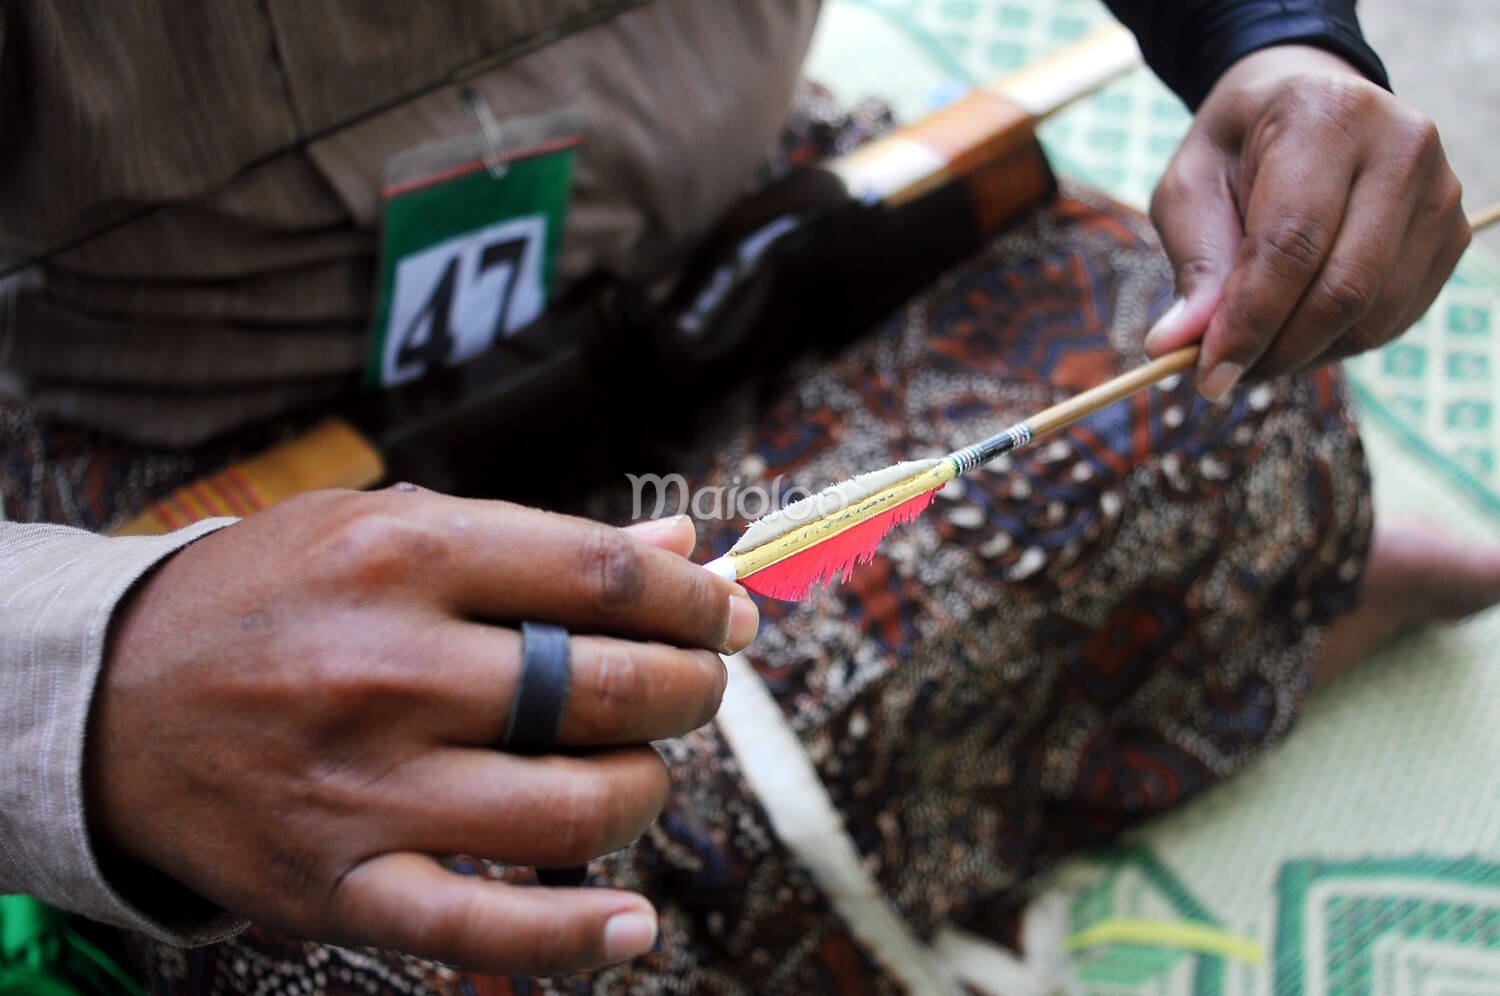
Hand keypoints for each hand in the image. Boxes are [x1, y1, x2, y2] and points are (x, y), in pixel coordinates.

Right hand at [88, 488, 756, 974]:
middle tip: (700, 687)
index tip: (729, 616)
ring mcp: (363, 788)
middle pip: (606, 691)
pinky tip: (634, 923)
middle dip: (689, 691)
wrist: (110, 701)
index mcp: (405, 556)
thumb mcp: (388, 529)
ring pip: (573, 810)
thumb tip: (682, 553)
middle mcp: (388, 669)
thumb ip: (538, 543)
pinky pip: (482, 930)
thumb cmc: (273, 599)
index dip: (695, 604)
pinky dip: (576, 935)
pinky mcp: (336, 886)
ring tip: (641, 768)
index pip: (603, 581)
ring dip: (646, 791)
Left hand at [1144, 45, 1470, 398]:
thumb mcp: (1190, 189)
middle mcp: (1401, 146)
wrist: (1307, 106)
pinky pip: (1395, 318)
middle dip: (1276, 350)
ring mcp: (1440, 191)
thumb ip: (1192, 264)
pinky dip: (1338, 343)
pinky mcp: (1452, 232)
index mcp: (1328, 116)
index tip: (1206, 376)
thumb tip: (1173, 346)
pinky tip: (1297, 330)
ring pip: (1374, 315)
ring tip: (1253, 350)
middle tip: (1221, 377)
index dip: (1249, 322)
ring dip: (1305, 354)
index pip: (1293, 244)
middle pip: (1344, 288)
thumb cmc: (1237, 151)